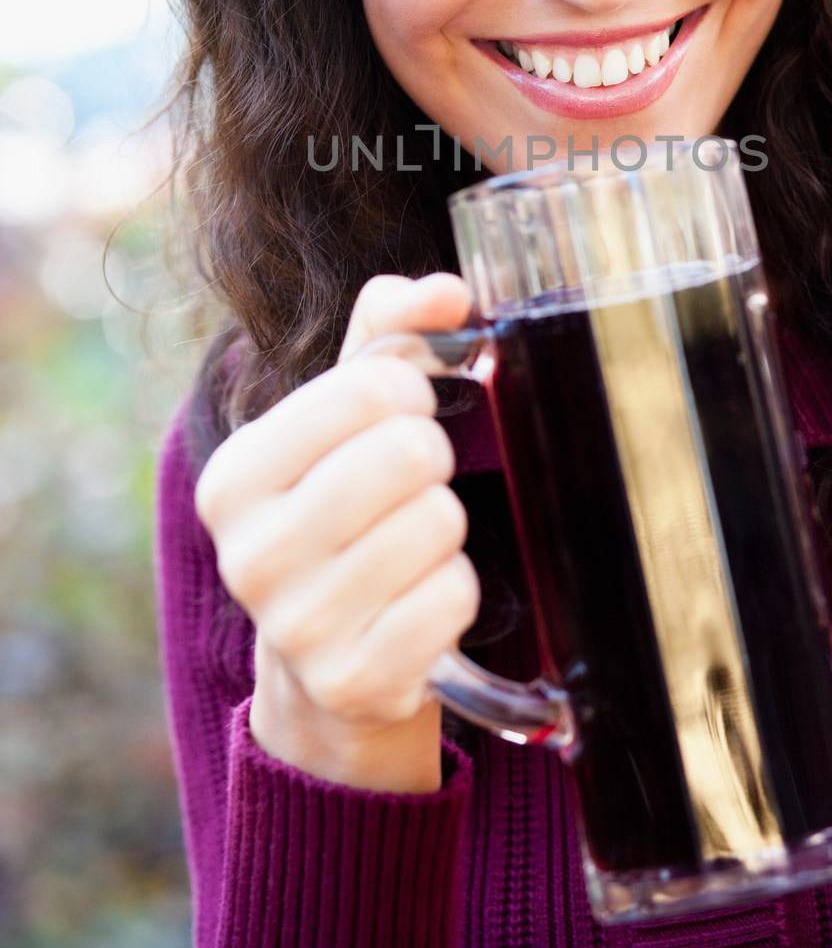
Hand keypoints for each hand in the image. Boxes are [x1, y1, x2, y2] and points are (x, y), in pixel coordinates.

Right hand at [193, 272, 480, 786]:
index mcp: (233, 477)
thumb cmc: (341, 513)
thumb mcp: (344, 420)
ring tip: (410, 545)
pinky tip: (418, 602)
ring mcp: (298, 627)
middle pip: (410, 453)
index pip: (370, 386)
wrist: (324, 668)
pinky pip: (455, 596)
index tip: (400, 417)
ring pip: (439, 522)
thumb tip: (448, 291)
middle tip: (412, 484)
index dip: (410, 392)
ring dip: (445, 527)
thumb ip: (389, 333)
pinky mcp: (354, 681)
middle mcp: (250, 554)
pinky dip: (457, 591)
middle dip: (431, 459)